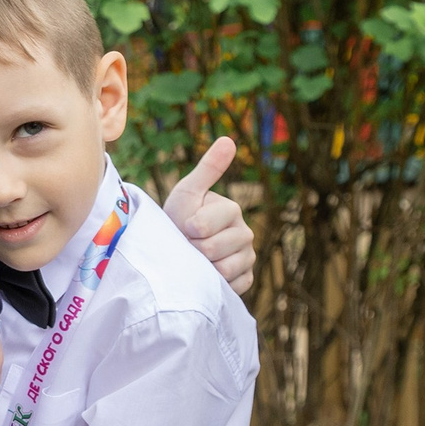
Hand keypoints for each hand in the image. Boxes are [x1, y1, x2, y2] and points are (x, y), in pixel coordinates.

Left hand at [164, 137, 254, 297]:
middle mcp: (246, 234)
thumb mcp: (188, 191)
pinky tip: (207, 274)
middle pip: (212, 250)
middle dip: (191, 249)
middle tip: (187, 244)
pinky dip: (215, 284)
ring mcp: (247, 258)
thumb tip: (228, 139)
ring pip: (223, 270)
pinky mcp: (246, 279)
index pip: (202, 227)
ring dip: (202, 268)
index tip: (182, 226)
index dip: (185, 229)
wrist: (176, 247)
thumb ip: (208, 168)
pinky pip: (232, 286)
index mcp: (232, 210)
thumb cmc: (179, 217)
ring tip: (196, 259)